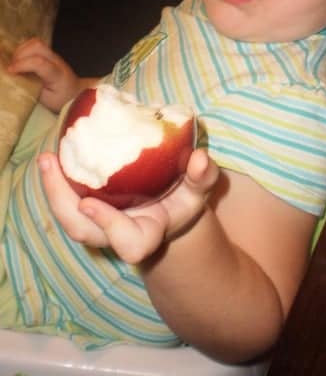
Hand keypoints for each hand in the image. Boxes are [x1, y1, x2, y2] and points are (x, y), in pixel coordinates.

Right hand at [8, 38, 79, 111]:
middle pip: (38, 46)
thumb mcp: (46, 100)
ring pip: (36, 43)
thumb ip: (32, 89)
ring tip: (15, 63)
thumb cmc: (60, 98)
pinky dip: (24, 49)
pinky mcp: (49, 53)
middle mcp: (56, 61)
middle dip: (20, 54)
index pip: (39, 63)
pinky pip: (35, 44)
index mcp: (57, 75)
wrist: (75, 92)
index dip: (22, 64)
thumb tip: (16, 80)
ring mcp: (54, 55)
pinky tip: (20, 60)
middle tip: (13, 68)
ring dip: (21, 50)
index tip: (10, 71)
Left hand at [38, 149, 219, 263]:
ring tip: (47, 159)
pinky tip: (53, 156)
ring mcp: (101, 223)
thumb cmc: (184, 198)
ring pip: (69, 218)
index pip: (128, 243)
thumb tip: (200, 159)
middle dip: (62, 204)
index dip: (108, 225)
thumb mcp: (199, 189)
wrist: (169, 210)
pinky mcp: (89, 208)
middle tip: (51, 165)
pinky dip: (58, 181)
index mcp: (147, 233)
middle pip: (84, 232)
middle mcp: (119, 232)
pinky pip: (68, 201)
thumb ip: (203, 176)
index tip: (89, 202)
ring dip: (54, 190)